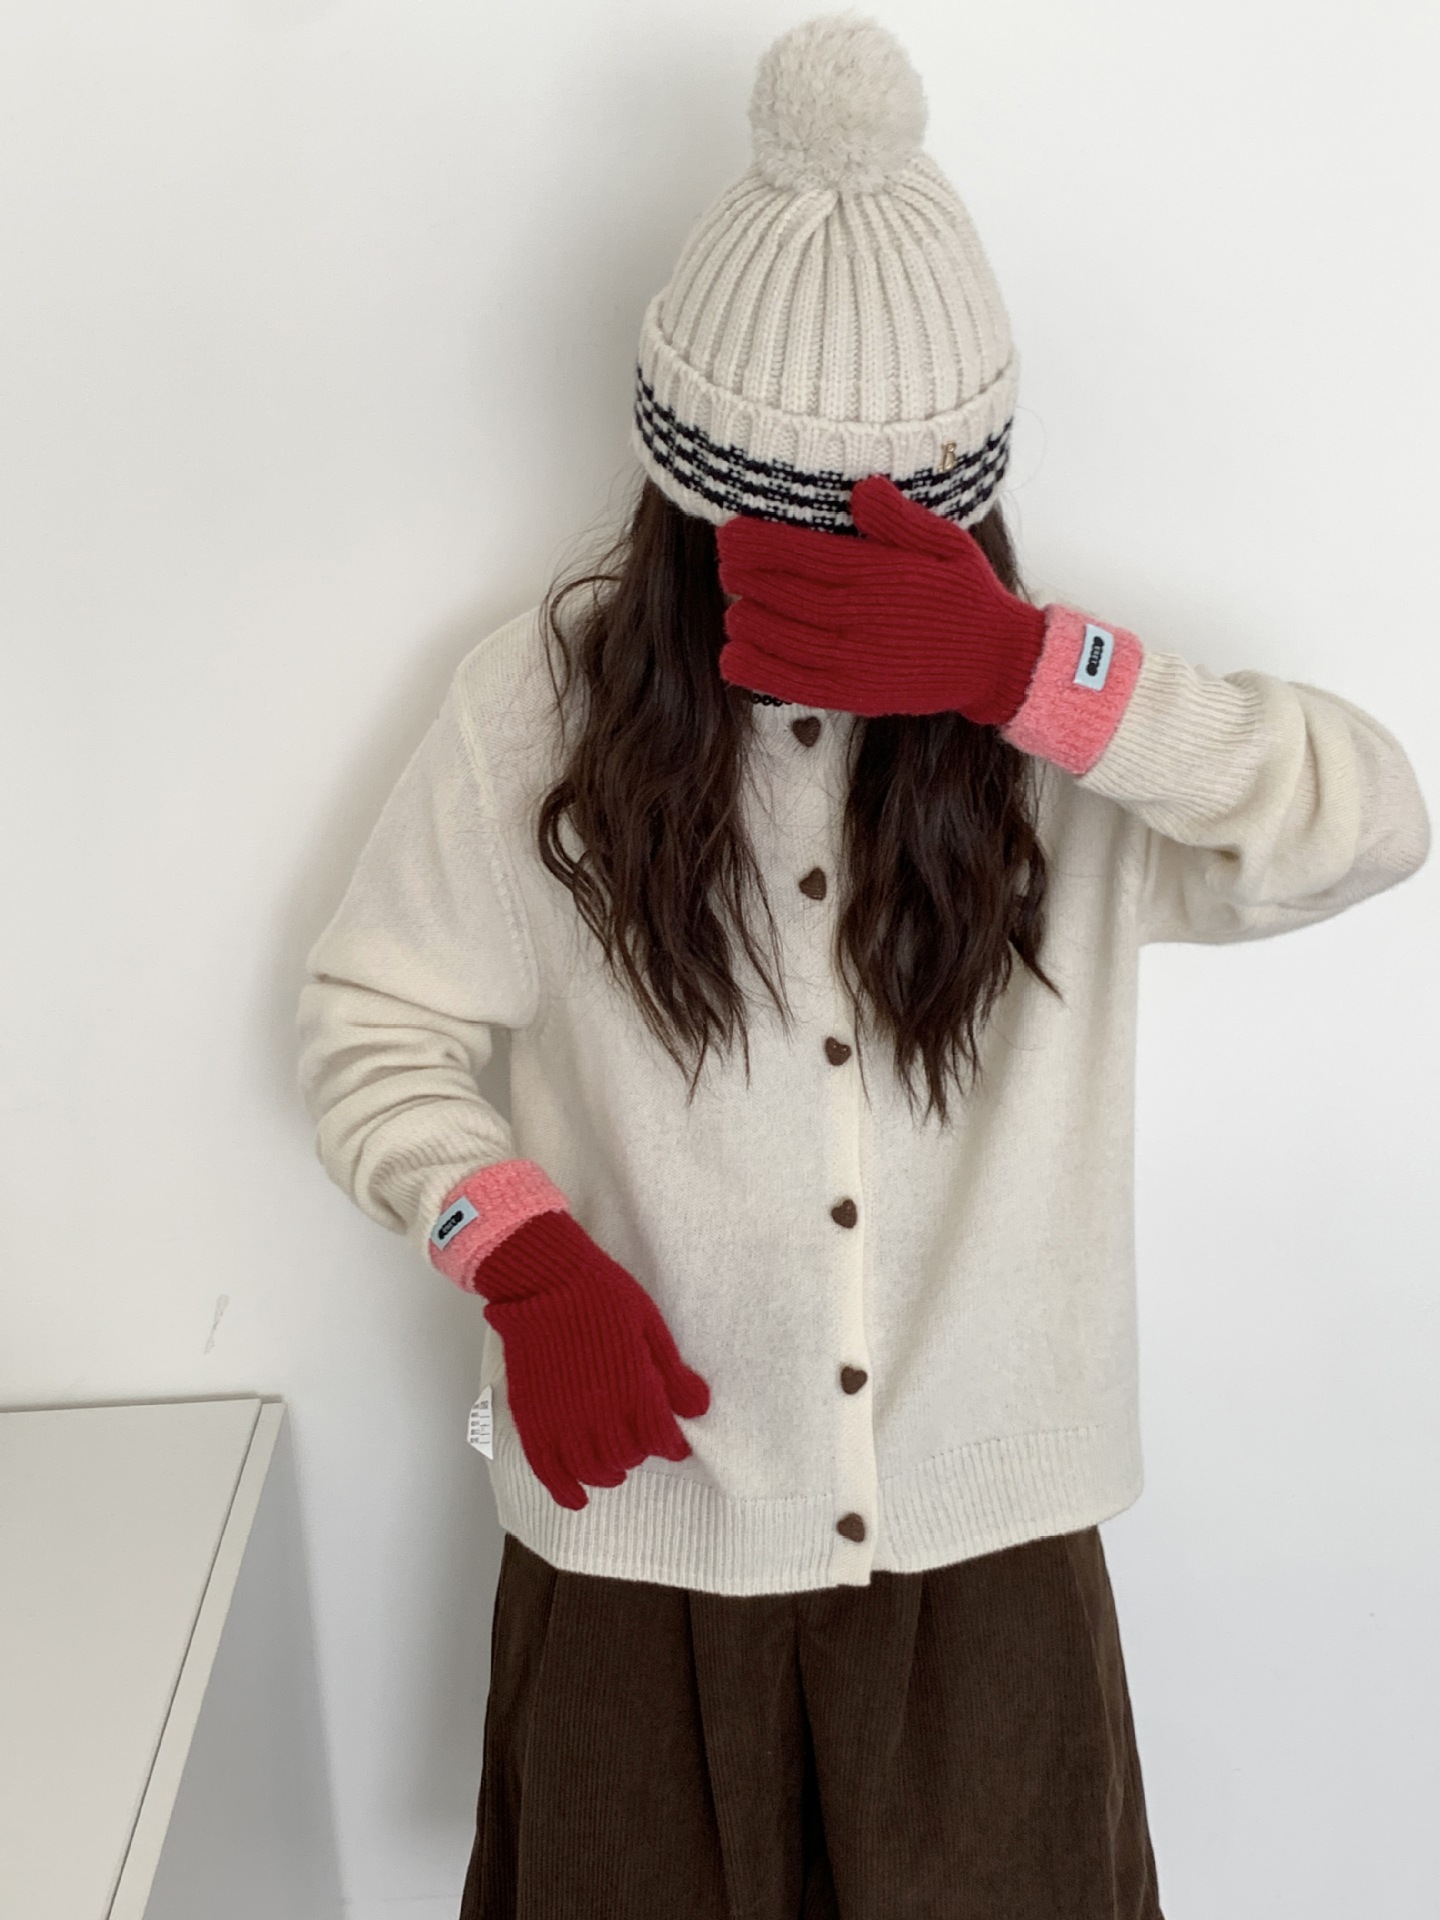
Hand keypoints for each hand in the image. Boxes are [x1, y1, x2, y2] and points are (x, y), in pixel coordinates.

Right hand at [474, 1208, 710, 1509]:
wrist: (543, 1279)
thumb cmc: (603, 1295)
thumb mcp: (650, 1326)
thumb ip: (672, 1373)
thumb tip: (700, 1409)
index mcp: (634, 1388)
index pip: (661, 1439)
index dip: (672, 1446)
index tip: (674, 1443)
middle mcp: (600, 1413)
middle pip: (627, 1456)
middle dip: (639, 1453)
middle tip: (641, 1442)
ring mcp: (562, 1420)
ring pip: (592, 1469)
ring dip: (608, 1473)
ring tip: (615, 1466)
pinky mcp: (533, 1420)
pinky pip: (549, 1470)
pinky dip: (565, 1491)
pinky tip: (577, 1497)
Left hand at [715, 473, 1046, 722]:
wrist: (996, 660)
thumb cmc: (966, 595)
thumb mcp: (946, 542)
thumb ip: (900, 518)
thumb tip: (861, 488)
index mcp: (877, 572)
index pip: (801, 552)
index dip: (757, 544)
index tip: (729, 537)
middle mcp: (860, 615)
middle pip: (782, 593)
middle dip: (745, 579)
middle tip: (725, 570)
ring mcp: (855, 658)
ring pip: (780, 637)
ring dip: (747, 621)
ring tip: (734, 610)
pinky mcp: (854, 694)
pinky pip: (792, 683)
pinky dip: (757, 669)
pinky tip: (734, 655)